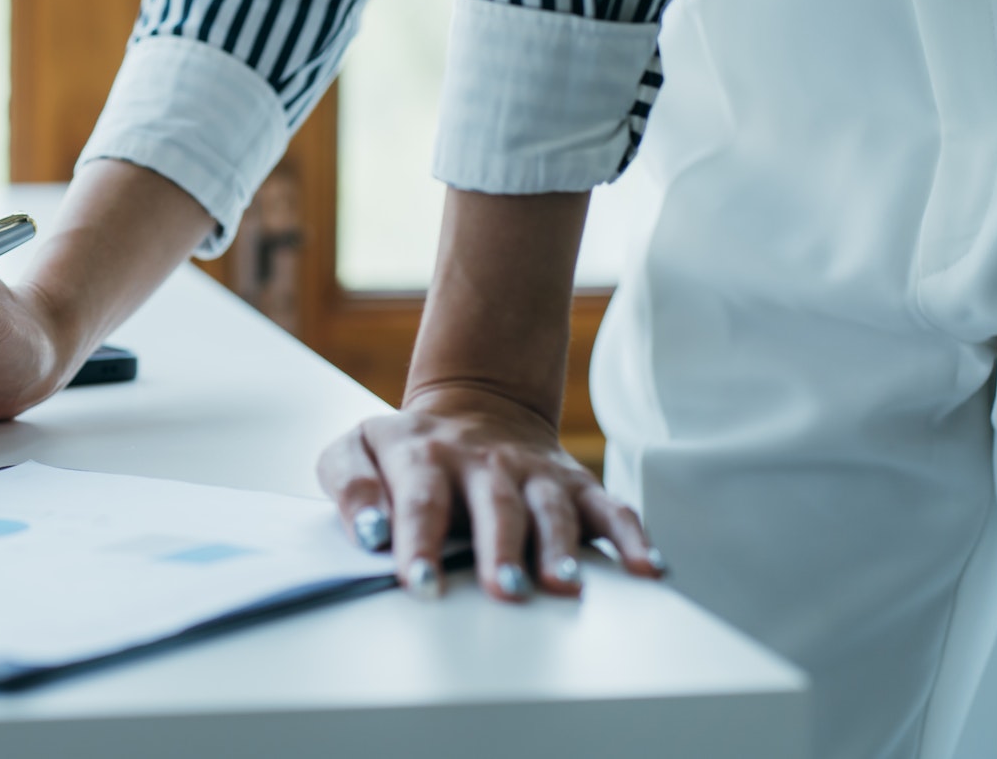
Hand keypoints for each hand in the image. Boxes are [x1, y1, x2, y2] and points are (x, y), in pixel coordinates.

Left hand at [317, 384, 664, 600]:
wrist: (473, 406)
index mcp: (422, 455)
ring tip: (563, 585)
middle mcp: (481, 463)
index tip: (419, 581)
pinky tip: (648, 569)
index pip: (419, 499)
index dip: (418, 539)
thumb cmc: (407, 451)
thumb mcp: (357, 449)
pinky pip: (609, 508)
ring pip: (551, 509)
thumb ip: (349, 485)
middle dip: (498, 549)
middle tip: (502, 590)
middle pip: (493, 505)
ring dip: (559, 547)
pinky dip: (632, 537)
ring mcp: (532, 472)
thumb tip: (367, 531)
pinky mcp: (572, 484)